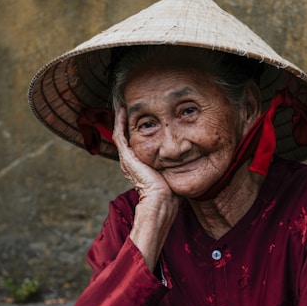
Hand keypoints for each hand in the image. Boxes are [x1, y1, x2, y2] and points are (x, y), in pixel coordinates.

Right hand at [113, 107, 179, 267]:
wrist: (161, 200)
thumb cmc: (170, 193)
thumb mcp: (172, 173)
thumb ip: (175, 166)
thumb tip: (187, 160)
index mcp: (139, 167)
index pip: (135, 144)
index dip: (136, 131)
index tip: (142, 118)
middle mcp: (130, 162)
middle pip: (125, 137)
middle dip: (125, 122)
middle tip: (127, 107)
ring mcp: (127, 159)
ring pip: (119, 133)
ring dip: (120, 118)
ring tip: (121, 105)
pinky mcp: (126, 156)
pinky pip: (119, 134)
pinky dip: (120, 121)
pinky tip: (122, 110)